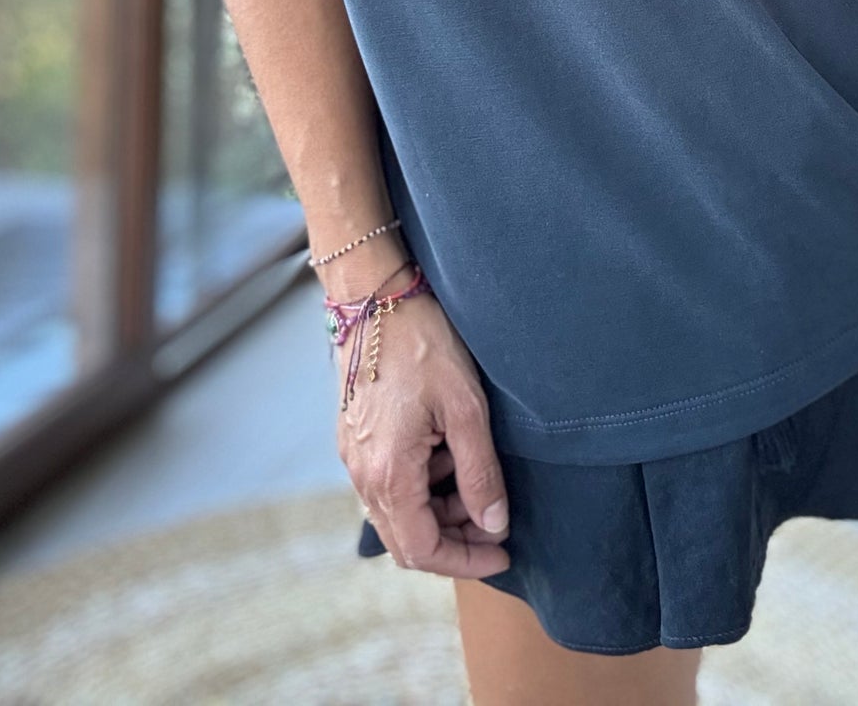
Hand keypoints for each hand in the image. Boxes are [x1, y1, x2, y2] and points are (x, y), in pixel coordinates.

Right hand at [332, 264, 511, 576]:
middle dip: (454, 542)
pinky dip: (422, 488)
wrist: (375, 297)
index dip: (465, 561)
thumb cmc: (422, 344)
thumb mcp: (466, 408)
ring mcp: (354, 458)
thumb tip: (493, 524)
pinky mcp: (355, 439)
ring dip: (438, 513)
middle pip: (406, 541)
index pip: (422, 550)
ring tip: (476, 480)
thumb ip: (479, 473)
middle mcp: (362, 475)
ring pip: (397, 515)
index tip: (503, 553)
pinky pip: (387, 486)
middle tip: (495, 525)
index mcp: (389, 474)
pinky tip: (448, 454)